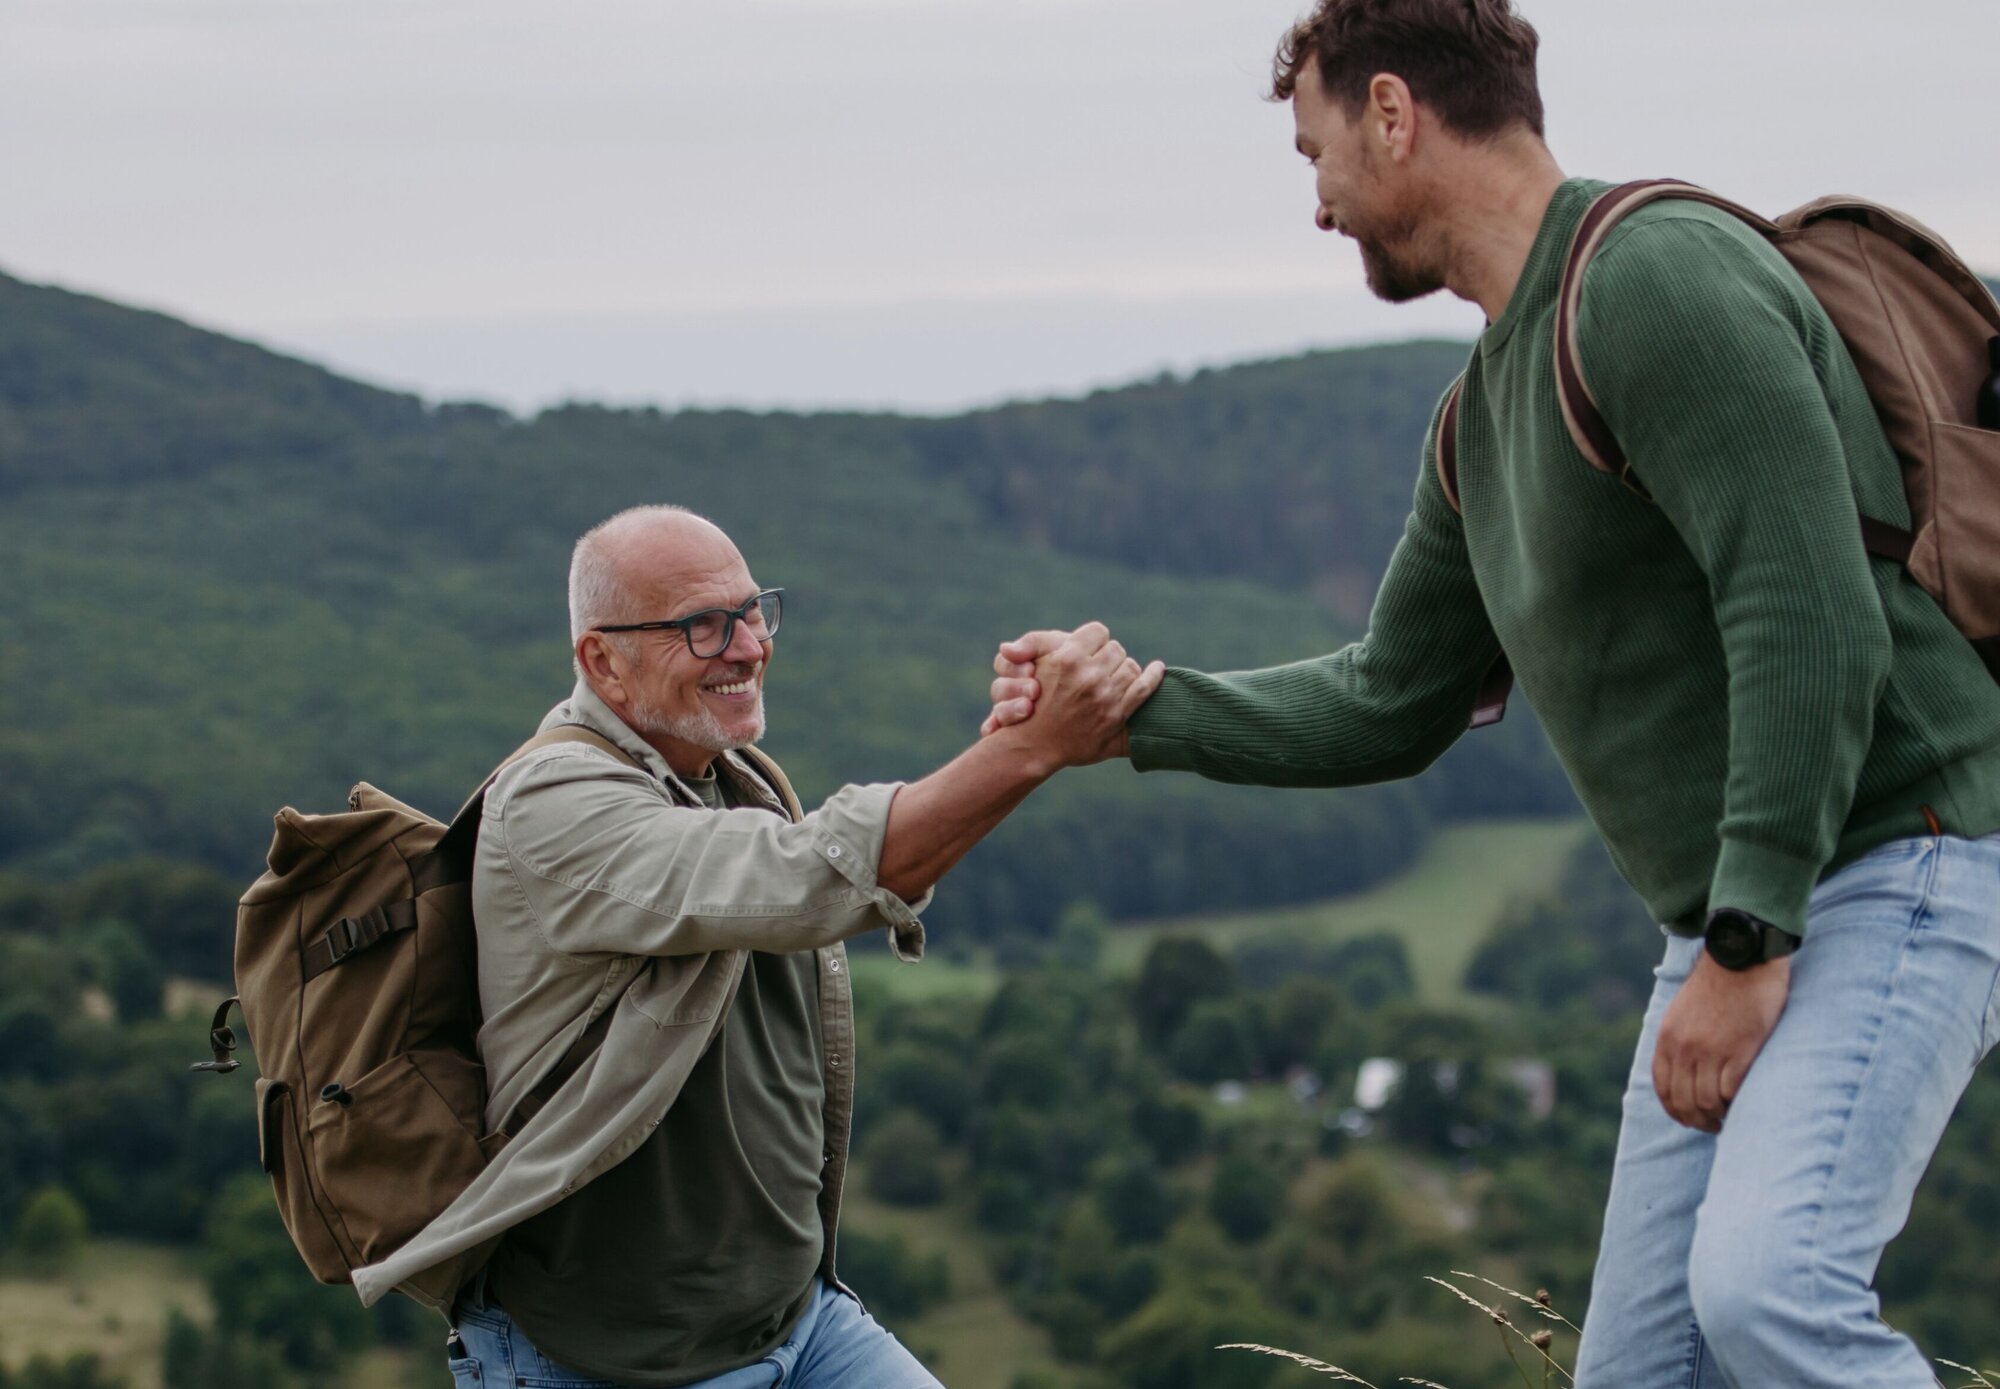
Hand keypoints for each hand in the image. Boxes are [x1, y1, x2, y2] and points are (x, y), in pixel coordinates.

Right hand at [996, 623, 1162, 770]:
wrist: (1035, 745)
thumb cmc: (1031, 702)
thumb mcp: (1026, 666)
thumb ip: (1032, 644)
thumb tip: (1009, 648)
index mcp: (1068, 658)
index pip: (1098, 631)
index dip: (1094, 639)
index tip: (1090, 648)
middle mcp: (1088, 675)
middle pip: (1115, 648)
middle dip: (1108, 655)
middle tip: (1100, 665)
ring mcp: (1104, 696)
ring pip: (1130, 666)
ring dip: (1123, 668)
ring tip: (1115, 674)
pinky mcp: (1116, 715)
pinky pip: (1144, 688)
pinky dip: (1154, 676)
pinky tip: (1157, 668)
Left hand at [1652, 950, 1789, 1132]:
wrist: (1739, 957)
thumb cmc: (1717, 984)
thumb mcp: (1682, 1011)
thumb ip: (1679, 1039)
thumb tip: (1682, 1070)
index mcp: (1667, 1038)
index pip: (1663, 1089)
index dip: (1675, 1110)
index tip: (1689, 1118)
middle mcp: (1683, 1048)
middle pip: (1684, 1102)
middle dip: (1697, 1120)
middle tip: (1713, 1125)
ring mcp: (1710, 1051)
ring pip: (1707, 1102)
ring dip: (1717, 1116)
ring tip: (1728, 1117)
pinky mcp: (1738, 1051)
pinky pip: (1730, 1092)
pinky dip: (1734, 1103)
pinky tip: (1741, 1103)